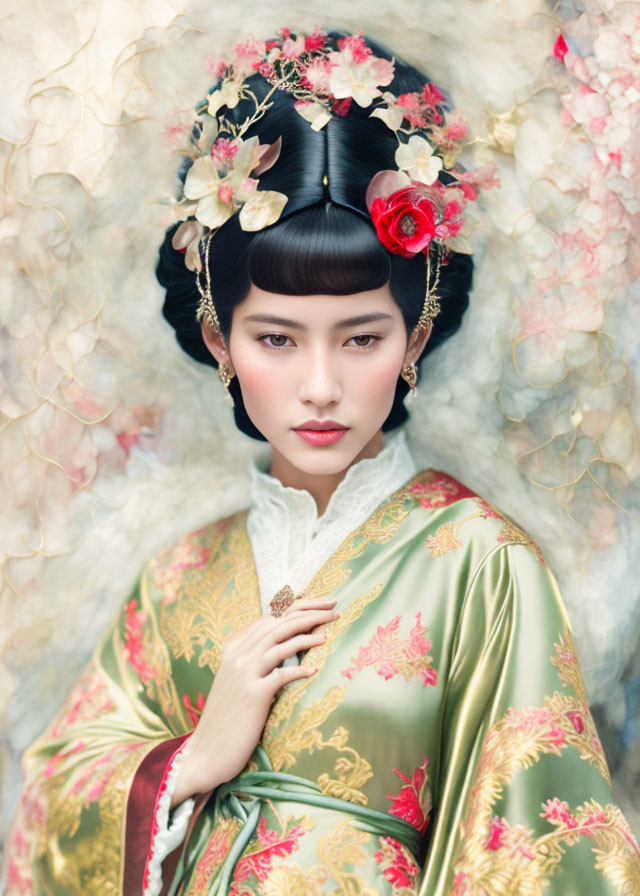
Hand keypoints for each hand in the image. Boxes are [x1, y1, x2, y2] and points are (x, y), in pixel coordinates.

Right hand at [170, 598, 338, 805]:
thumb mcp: (238, 679)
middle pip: (279, 623)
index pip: (272, 616)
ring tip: (330, 631)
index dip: (300, 606)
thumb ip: (256, 658)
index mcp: (235, 646)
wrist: (207, 751)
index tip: (323, 603)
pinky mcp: (253, 695)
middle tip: (335, 608)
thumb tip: (287, 643)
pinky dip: (299, 669)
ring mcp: (244, 673)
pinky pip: (281, 675)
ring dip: (309, 634)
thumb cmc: (229, 716)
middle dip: (310, 612)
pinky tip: (315, 669)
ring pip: (280, 642)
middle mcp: (238, 655)